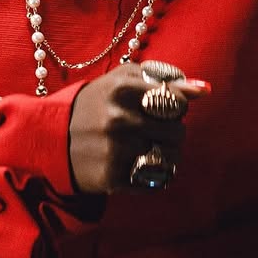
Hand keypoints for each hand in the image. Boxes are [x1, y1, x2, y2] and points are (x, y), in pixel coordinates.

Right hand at [68, 64, 209, 193]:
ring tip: (149, 147)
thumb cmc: (96, 103)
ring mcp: (117, 150)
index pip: (177, 101)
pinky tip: (139, 163)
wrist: (53, 138)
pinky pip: (158, 178)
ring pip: (172, 156)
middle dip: (171, 130)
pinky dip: (156, 173)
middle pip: (178, 130)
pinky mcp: (114, 178)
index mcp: (122, 88)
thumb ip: (163, 79)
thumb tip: (204, 89)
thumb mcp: (123, 80)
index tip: (164, 107)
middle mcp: (120, 119)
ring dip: (167, 153)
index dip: (176, 106)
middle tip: (153, 129)